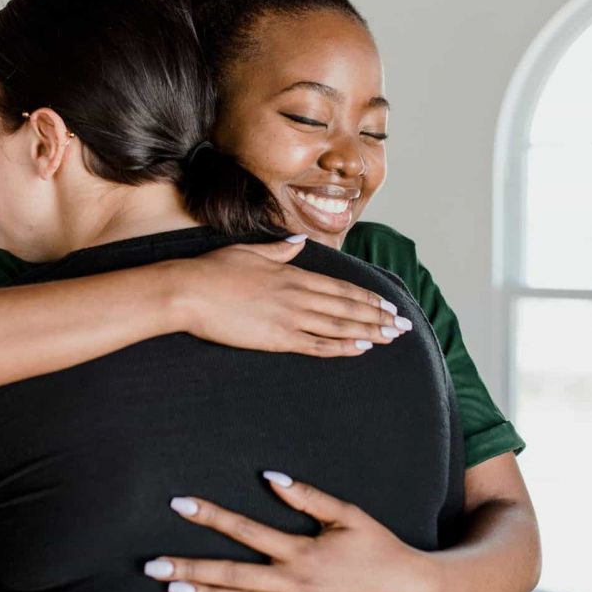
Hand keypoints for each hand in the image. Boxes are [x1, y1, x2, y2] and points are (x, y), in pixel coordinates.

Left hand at [144, 473, 437, 591]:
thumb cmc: (378, 547)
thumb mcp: (347, 515)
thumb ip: (307, 496)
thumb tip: (270, 475)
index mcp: (301, 550)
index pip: (244, 530)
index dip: (210, 516)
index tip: (179, 505)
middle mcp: (294, 581)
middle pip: (231, 574)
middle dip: (190, 568)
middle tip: (154, 566)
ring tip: (173, 589)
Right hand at [176, 238, 412, 358]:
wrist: (188, 292)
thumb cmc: (214, 271)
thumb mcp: (249, 252)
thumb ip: (278, 250)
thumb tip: (297, 243)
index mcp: (293, 275)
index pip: (341, 288)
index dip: (368, 298)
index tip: (388, 305)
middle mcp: (298, 296)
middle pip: (348, 308)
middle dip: (379, 317)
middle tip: (403, 326)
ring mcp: (289, 318)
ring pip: (339, 326)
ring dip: (369, 331)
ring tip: (391, 337)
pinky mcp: (277, 338)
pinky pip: (317, 345)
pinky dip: (342, 346)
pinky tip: (361, 347)